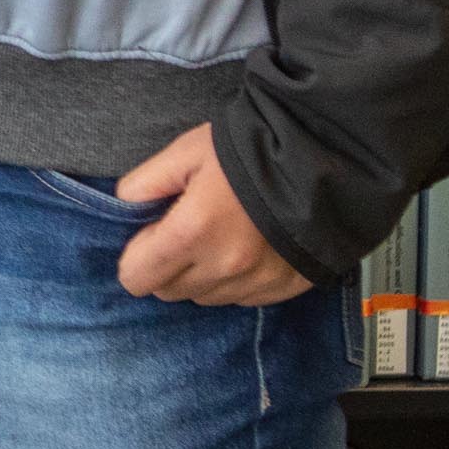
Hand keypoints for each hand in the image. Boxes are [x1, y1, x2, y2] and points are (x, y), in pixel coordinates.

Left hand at [112, 123, 313, 305]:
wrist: (324, 158)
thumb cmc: (248, 150)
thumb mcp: (186, 152)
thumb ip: (145, 183)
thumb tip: (125, 208)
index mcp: (192, 232)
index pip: (137, 278)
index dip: (135, 258)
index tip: (149, 236)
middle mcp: (223, 267)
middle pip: (168, 291)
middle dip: (166, 267)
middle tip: (183, 232)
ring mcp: (256, 283)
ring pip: (204, 298)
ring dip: (201, 276)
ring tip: (219, 237)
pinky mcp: (283, 289)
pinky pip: (241, 299)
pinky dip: (235, 281)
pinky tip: (247, 248)